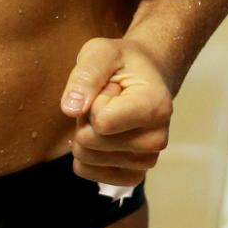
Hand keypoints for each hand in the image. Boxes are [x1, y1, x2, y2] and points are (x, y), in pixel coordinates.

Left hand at [59, 37, 173, 189]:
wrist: (144, 78)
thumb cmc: (121, 63)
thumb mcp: (101, 52)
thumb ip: (85, 75)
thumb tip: (70, 109)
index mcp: (156, 108)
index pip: (101, 121)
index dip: (93, 100)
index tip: (110, 87)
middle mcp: (156, 140)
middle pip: (90, 142)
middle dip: (86, 117)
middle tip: (105, 99)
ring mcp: (146, 161)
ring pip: (86, 158)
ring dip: (86, 132)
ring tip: (107, 112)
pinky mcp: (132, 175)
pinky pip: (87, 171)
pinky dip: (85, 152)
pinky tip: (103, 133)